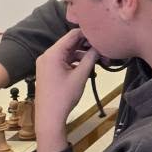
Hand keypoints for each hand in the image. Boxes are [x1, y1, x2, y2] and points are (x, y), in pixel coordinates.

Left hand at [34, 29, 97, 151]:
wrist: (49, 117)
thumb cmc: (64, 96)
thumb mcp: (80, 75)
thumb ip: (90, 58)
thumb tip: (100, 46)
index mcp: (52, 54)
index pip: (72, 35)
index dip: (88, 34)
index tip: (103, 37)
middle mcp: (47, 55)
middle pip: (70, 43)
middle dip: (87, 46)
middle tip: (104, 50)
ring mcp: (47, 63)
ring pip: (69, 52)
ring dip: (83, 55)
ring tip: (100, 61)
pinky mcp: (48, 71)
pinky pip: (64, 60)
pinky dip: (76, 62)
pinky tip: (88, 67)